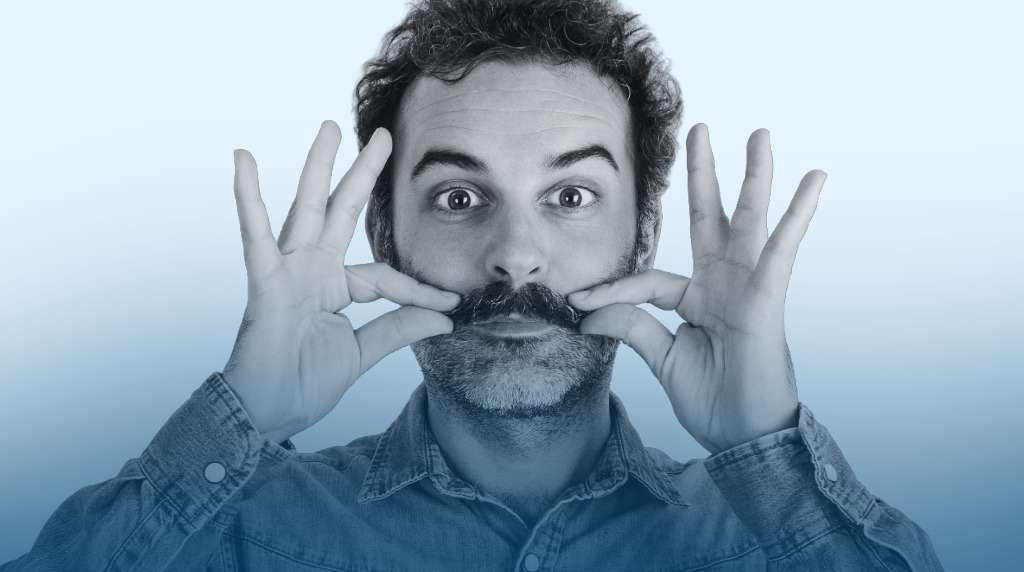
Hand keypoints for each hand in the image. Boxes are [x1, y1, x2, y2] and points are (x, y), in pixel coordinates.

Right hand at [223, 121, 459, 443]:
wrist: (265, 415)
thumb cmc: (303, 383)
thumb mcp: (362, 353)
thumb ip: (397, 329)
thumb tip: (444, 318)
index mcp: (337, 287)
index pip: (386, 275)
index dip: (420, 289)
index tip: (452, 302)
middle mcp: (313, 270)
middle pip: (343, 212)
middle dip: (362, 173)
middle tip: (384, 136)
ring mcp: (287, 271)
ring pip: (307, 209)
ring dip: (319, 167)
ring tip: (330, 128)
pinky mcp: (265, 283)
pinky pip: (256, 236)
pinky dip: (248, 198)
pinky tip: (244, 160)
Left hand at [569, 125, 824, 453]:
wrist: (743, 436)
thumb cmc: (712, 399)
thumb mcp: (662, 359)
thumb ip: (633, 328)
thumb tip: (590, 312)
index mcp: (695, 299)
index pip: (647, 280)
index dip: (611, 292)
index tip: (577, 303)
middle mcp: (722, 284)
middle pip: (709, 218)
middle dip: (704, 174)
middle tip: (699, 129)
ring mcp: (747, 287)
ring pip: (748, 221)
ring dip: (754, 176)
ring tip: (759, 134)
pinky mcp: (768, 298)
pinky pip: (782, 250)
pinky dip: (797, 215)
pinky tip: (814, 179)